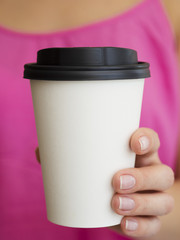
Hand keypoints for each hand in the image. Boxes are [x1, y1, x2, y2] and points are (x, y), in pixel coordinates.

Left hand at [35, 128, 174, 237]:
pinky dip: (140, 226)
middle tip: (116, 181)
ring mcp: (154, 198)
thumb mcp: (92, 162)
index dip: (147, 140)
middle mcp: (152, 174)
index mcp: (139, 156)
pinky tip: (124, 224)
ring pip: (163, 201)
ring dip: (142, 204)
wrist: (119, 201)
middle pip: (162, 174)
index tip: (132, 142)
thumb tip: (41, 151)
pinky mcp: (150, 220)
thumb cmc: (103, 175)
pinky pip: (154, 225)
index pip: (152, 142)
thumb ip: (68, 155)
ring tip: (115, 204)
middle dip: (142, 178)